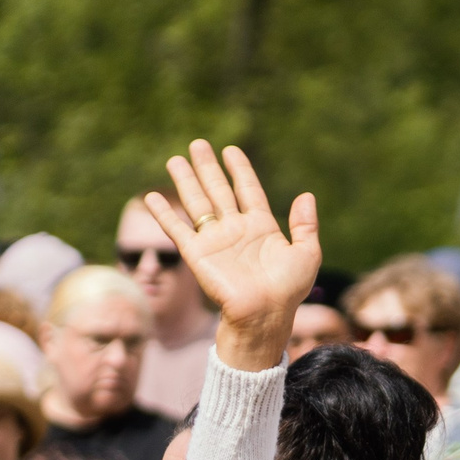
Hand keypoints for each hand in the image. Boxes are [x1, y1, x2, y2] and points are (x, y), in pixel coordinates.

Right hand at [145, 141, 320, 351]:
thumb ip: (306, 225)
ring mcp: (215, 240)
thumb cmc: (288, 290)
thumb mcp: (307, 254)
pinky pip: (177, 229)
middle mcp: (235, 230)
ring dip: (186, 181)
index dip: (240, 170)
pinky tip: (152, 197)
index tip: (231, 150)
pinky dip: (164, 214)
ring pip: (197, 203)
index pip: (247, 190)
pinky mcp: (197, 254)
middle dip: (207, 167)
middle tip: (197, 144)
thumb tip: (306, 196)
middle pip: (218, 190)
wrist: (264, 315)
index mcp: (261, 227)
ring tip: (175, 160)